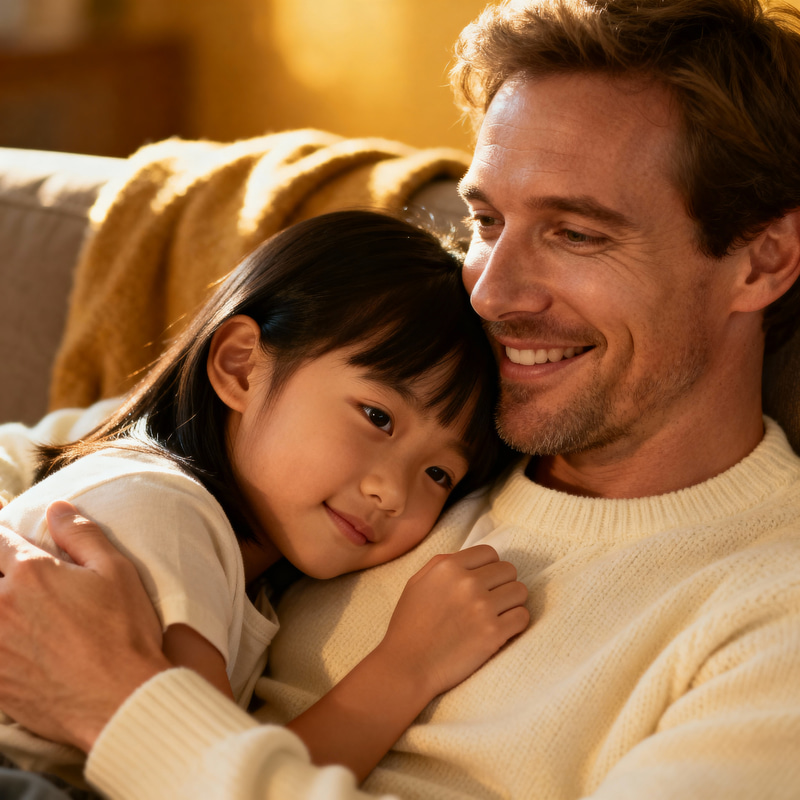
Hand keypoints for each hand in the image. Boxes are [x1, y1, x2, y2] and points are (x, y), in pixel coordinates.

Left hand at [0, 501, 169, 751]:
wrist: (120, 700)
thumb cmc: (124, 632)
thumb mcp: (116, 571)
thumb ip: (81, 535)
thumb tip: (57, 508)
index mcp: (31, 574)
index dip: (0, 530)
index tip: (5, 531)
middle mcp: (0, 606)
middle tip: (15, 575)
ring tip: (15, 607)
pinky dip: (0, 639)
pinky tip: (13, 638)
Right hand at [375, 544, 528, 699]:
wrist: (407, 666)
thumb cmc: (409, 625)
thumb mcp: (417, 583)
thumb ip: (442, 564)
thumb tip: (471, 559)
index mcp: (448, 567)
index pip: (489, 552)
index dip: (489, 567)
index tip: (484, 582)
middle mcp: (468, 583)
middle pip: (508, 570)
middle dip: (502, 583)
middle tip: (491, 600)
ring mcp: (482, 608)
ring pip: (520, 591)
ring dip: (512, 602)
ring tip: (498, 614)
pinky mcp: (493, 634)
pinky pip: (523, 617)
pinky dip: (516, 623)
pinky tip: (502, 629)